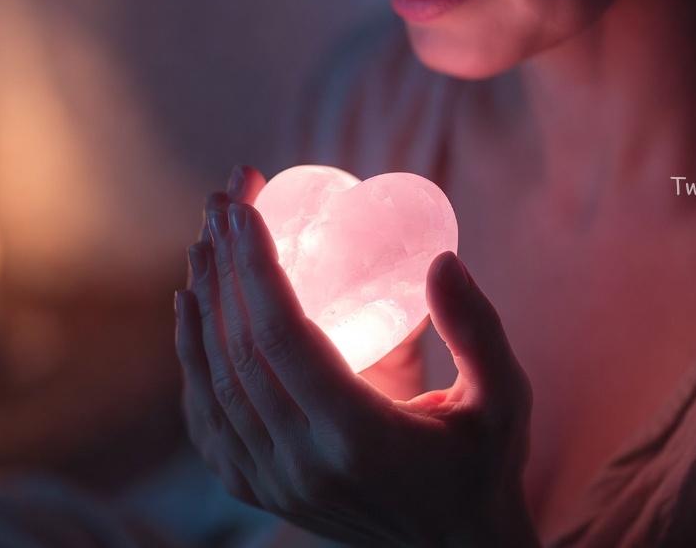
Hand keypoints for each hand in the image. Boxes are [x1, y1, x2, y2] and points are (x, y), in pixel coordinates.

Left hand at [176, 167, 538, 546]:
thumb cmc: (482, 467)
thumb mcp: (503, 398)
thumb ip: (477, 328)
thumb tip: (440, 257)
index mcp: (359, 436)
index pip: (284, 335)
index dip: (255, 265)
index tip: (244, 209)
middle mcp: (303, 463)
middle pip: (241, 350)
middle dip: (224, 268)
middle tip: (222, 205)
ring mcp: (273, 483)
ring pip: (215, 382)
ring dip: (203, 305)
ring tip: (204, 243)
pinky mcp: (259, 490)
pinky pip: (208, 419)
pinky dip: (192, 360)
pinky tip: (191, 312)